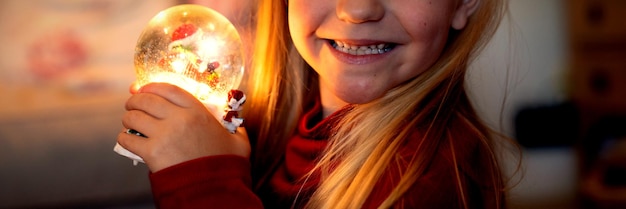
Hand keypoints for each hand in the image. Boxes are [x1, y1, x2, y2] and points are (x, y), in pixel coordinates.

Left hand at [117, 82, 249, 171]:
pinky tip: (128, 140)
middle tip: (133, 105)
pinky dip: (124, 138)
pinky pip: (127, 139)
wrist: (215, 189)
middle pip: (146, 99)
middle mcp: (179, 119)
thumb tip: (235, 123)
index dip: (152, 86)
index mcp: (198, 111)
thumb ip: (235, 128)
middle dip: (135, 100)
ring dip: (128, 119)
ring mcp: (164, 135)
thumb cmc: (227, 165)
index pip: (168, 88)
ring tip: (130, 123)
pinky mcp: (152, 153)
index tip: (144, 88)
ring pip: (133, 117)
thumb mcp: (237, 141)